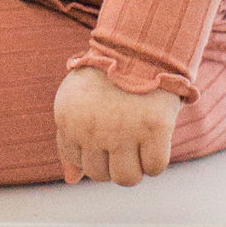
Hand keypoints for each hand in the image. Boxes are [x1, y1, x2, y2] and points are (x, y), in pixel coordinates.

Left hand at [54, 66, 182, 186]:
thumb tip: (71, 180)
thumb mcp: (77, 104)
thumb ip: (69, 142)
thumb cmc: (106, 79)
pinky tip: (155, 138)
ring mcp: (125, 130)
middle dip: (112, 160)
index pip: (78, 162)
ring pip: (127, 178)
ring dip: (134, 165)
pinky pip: (155, 167)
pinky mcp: (155, 128)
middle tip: (123, 135)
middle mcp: (94, 129)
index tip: (105, 129)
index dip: (94, 150)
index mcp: (70, 121)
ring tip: (138, 142)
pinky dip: (156, 159)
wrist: (141, 46)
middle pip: (100, 175)